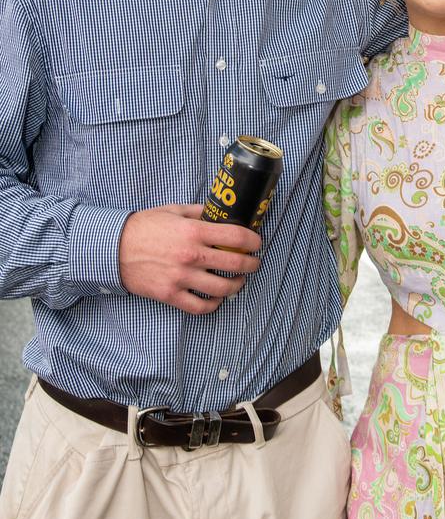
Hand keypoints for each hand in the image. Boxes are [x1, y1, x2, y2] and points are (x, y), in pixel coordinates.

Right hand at [119, 204, 260, 313]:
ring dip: (237, 285)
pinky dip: (214, 305)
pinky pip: (200, 307)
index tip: (257, 243)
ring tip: (239, 281)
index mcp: (193, 231)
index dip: (253, 241)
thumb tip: (220, 215)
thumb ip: (199, 213)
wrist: (113, 249)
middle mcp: (191, 256)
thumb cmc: (143, 227)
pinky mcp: (171, 295)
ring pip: (222, 289)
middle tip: (254, 263)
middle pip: (235, 264)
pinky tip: (217, 298)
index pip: (236, 238)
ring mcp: (181, 278)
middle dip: (251, 264)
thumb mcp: (173, 210)